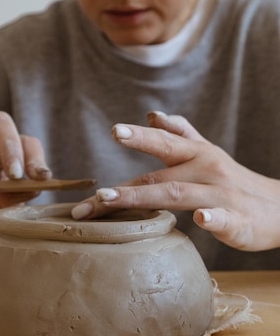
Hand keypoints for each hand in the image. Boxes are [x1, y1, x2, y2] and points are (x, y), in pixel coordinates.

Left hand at [71, 111, 279, 251]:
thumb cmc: (234, 181)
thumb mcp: (207, 151)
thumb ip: (180, 133)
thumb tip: (152, 115)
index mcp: (197, 153)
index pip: (164, 143)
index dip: (140, 136)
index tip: (115, 130)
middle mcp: (205, 169)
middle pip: (160, 174)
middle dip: (125, 184)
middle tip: (97, 191)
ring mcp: (221, 195)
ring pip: (178, 194)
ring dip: (143, 197)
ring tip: (111, 200)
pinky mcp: (238, 220)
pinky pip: (223, 218)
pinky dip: (212, 217)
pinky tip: (201, 217)